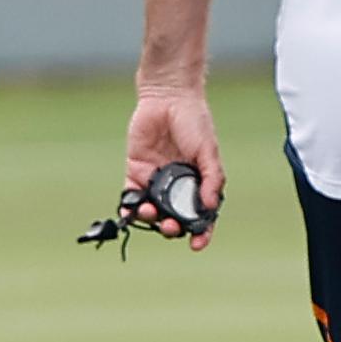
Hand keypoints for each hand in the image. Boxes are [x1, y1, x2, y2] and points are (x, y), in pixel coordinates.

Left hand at [122, 90, 224, 249]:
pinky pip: (131, 194)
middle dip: (172, 227)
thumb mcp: (208, 151)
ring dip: (151, 218)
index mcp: (198, 182)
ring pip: (153, 209)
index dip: (201, 231)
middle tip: (170, 227)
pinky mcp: (136, 170)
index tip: (197, 244)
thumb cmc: (194, 121)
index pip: (201, 214)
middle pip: (175, 216)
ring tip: (151, 213)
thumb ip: (211, 178)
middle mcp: (177, 185)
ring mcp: (156, 179)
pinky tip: (130, 210)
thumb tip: (209, 206)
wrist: (168, 97)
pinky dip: (129, 206)